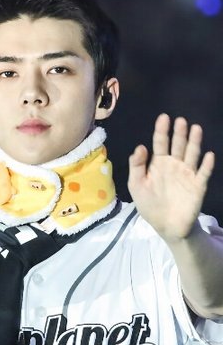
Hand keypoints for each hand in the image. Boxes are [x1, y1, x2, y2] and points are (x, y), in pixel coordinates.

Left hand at [128, 114, 214, 241]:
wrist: (166, 226)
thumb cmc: (150, 205)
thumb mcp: (137, 186)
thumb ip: (136, 167)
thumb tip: (140, 147)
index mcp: (159, 164)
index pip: (160, 144)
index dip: (161, 131)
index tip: (164, 117)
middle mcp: (175, 165)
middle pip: (178, 146)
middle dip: (179, 133)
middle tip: (180, 121)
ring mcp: (187, 174)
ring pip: (192, 155)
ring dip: (194, 143)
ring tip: (196, 129)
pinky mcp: (198, 186)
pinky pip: (203, 174)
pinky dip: (207, 165)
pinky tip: (209, 156)